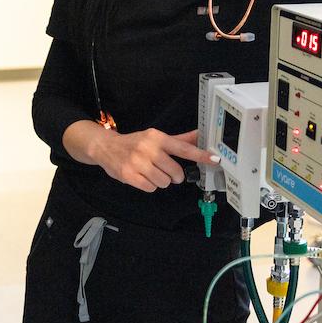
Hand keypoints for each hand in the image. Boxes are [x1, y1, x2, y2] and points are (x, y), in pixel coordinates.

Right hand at [88, 128, 219, 192]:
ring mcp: (137, 163)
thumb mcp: (156, 137)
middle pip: (176, 172)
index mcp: (157, 138)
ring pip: (164, 182)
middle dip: (174, 175)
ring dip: (161, 181)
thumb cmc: (135, 143)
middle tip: (165, 170)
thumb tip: (201, 134)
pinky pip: (151, 188)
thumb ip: (180, 139)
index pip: (183, 148)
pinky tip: (142, 177)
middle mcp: (148, 148)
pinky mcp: (129, 176)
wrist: (106, 147)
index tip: (215, 159)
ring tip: (151, 172)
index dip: (200, 155)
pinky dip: (149, 185)